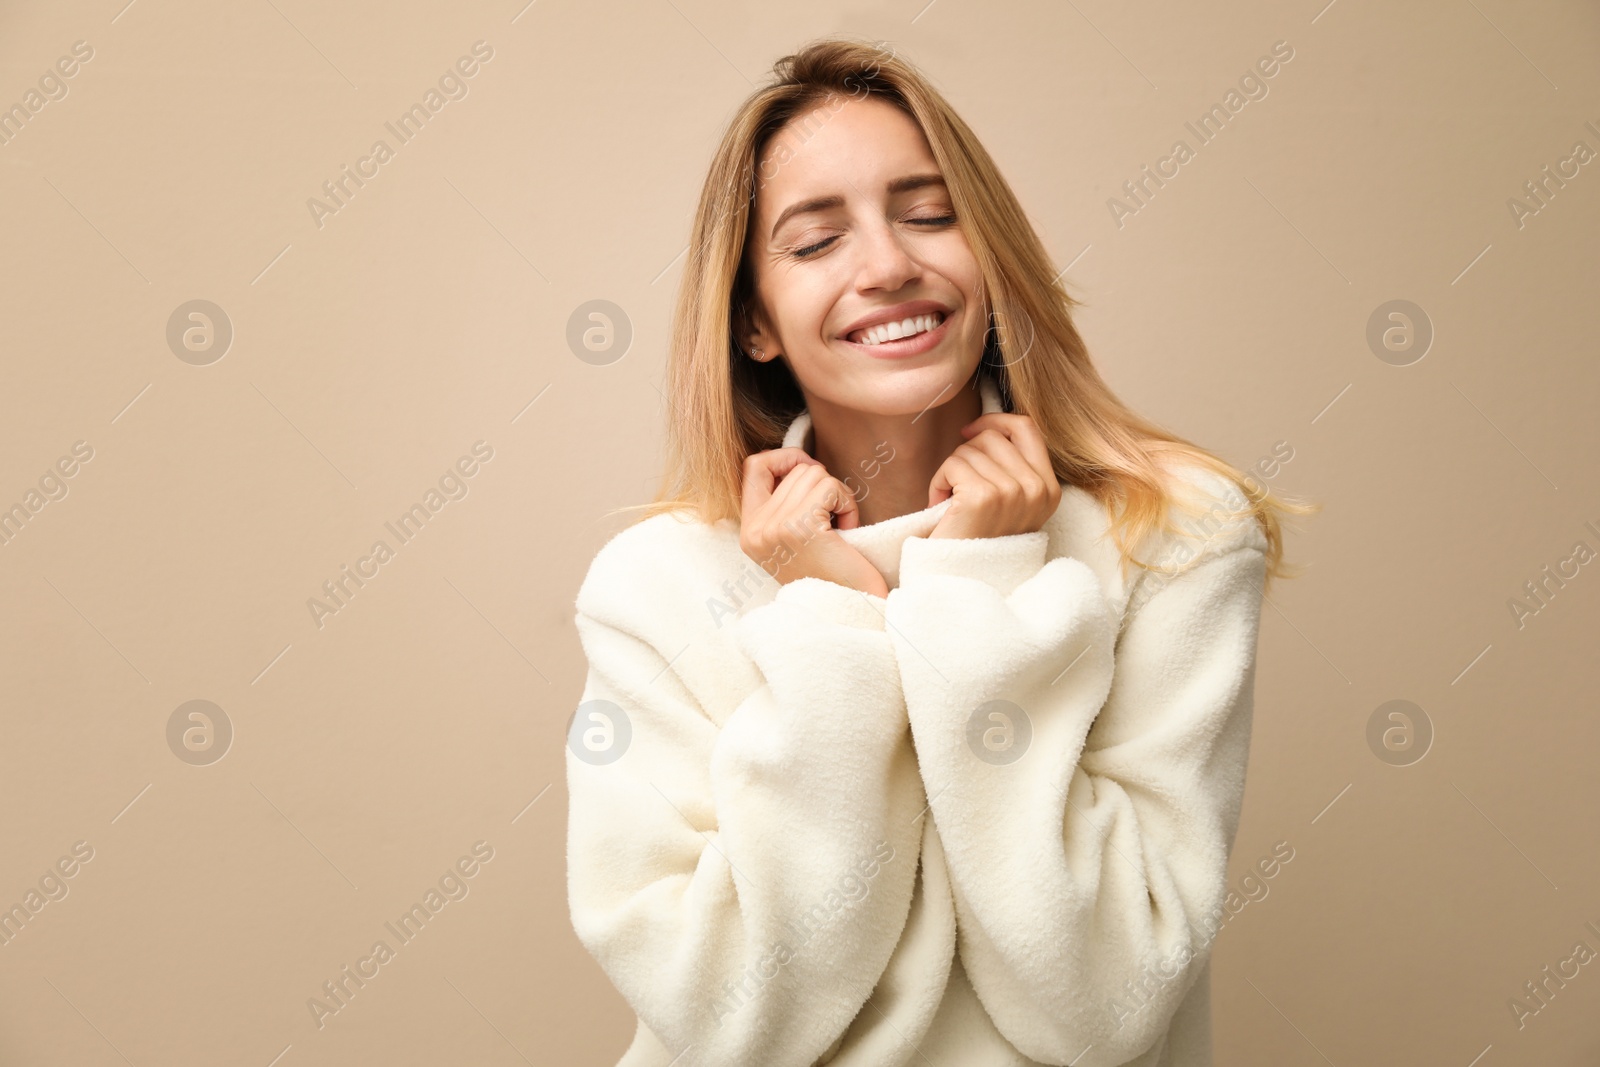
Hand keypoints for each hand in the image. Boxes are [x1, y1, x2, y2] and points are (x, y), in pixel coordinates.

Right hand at [740, 448, 890, 597]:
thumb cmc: (832, 574)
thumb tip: (799, 461)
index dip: (783, 458)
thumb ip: (785, 504)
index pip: (753, 467)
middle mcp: (756, 530)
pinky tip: (848, 530)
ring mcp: (775, 527)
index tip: (808, 471)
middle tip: (833, 522)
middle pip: (795, 469)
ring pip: (814, 473)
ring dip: (838, 496)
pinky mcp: (801, 526)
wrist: (850, 611)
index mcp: (749, 533)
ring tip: (839, 529)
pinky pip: (830, 487)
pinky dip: (848, 503)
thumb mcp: (793, 539)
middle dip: (823, 487)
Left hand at [927, 412, 1060, 539]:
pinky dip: (938, 482)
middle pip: (992, 436)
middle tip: (960, 489)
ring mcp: (1011, 492)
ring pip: (969, 449)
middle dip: (967, 455)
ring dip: (951, 472)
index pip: (1027, 428)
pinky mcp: (982, 497)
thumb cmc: (978, 540)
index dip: (996, 421)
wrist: (960, 580)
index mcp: (1049, 489)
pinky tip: (942, 508)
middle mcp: (1035, 489)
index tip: (971, 432)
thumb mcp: (1011, 503)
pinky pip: (952, 464)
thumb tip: (987, 424)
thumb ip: (1012, 466)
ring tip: (952, 504)